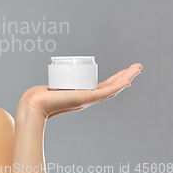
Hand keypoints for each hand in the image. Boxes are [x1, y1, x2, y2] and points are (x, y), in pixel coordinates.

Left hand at [17, 63, 142, 119]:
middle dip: (126, 77)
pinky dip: (116, 87)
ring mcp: (88, 99)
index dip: (116, 80)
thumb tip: (53, 81)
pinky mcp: (84, 98)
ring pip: (112, 88)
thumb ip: (56, 85)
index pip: (104, 86)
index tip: (125, 73)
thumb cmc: (42, 97)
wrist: (34, 104)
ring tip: (136, 69)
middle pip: (112, 87)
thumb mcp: (55, 87)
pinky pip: (104, 93)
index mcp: (84, 95)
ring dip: (126, 79)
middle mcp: (88, 98)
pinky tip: (126, 82)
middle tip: (137, 67)